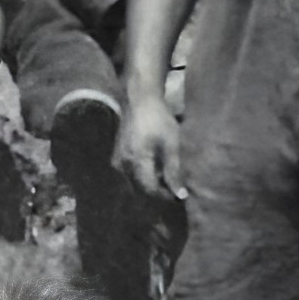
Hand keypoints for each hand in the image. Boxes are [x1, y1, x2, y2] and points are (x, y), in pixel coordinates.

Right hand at [116, 87, 185, 203]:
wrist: (140, 102)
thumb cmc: (159, 120)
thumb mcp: (171, 145)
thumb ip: (173, 172)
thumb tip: (181, 195)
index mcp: (137, 161)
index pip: (150, 190)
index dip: (165, 196)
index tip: (179, 196)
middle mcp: (123, 165)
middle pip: (140, 190)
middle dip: (157, 194)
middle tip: (174, 192)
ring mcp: (118, 162)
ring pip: (133, 184)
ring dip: (149, 187)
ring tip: (166, 182)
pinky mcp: (117, 157)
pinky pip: (129, 176)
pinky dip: (141, 178)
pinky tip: (154, 172)